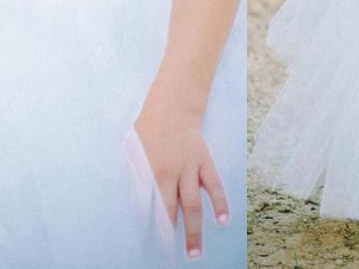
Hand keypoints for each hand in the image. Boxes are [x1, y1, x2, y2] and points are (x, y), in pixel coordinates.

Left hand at [134, 102, 228, 259]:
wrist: (172, 105)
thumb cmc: (149, 129)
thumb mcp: (134, 151)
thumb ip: (138, 176)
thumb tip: (137, 203)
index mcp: (151, 171)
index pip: (152, 207)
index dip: (153, 228)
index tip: (154, 246)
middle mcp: (171, 172)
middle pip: (173, 210)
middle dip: (173, 236)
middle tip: (176, 257)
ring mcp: (190, 167)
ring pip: (194, 204)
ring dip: (195, 229)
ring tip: (196, 252)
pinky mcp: (204, 161)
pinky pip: (214, 185)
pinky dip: (220, 202)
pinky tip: (223, 219)